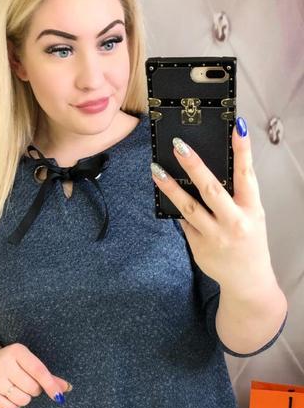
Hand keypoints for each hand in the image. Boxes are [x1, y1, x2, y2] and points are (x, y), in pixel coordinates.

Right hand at [0, 343, 72, 407]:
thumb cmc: (13, 364)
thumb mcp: (28, 363)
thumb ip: (48, 375)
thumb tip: (67, 388)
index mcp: (16, 351)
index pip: (38, 371)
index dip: (51, 385)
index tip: (59, 396)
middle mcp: (3, 363)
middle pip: (32, 387)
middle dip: (34, 390)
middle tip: (26, 384)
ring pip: (22, 399)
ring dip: (24, 398)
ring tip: (17, 389)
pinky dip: (14, 405)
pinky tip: (8, 395)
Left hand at [150, 119, 274, 293]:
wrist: (248, 280)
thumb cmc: (250, 242)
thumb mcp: (252, 216)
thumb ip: (235, 197)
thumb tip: (207, 173)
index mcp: (252, 209)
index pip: (247, 174)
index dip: (242, 150)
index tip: (236, 127)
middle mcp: (234, 221)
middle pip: (211, 189)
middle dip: (194, 166)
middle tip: (179, 146)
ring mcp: (214, 235)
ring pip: (188, 207)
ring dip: (170, 187)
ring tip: (156, 170)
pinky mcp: (198, 246)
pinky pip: (183, 222)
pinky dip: (176, 209)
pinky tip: (166, 195)